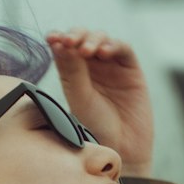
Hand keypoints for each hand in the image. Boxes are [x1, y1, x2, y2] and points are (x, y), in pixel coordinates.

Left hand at [46, 29, 153, 176]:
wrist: (121, 147)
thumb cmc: (95, 127)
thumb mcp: (79, 97)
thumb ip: (72, 70)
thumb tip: (60, 43)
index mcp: (73, 72)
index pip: (65, 47)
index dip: (58, 38)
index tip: (51, 38)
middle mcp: (92, 66)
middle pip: (83, 38)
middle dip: (76, 35)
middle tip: (69, 42)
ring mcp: (112, 66)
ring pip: (102, 39)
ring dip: (93, 39)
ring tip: (86, 50)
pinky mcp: (131, 69)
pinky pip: (123, 49)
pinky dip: (113, 46)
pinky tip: (103, 52)